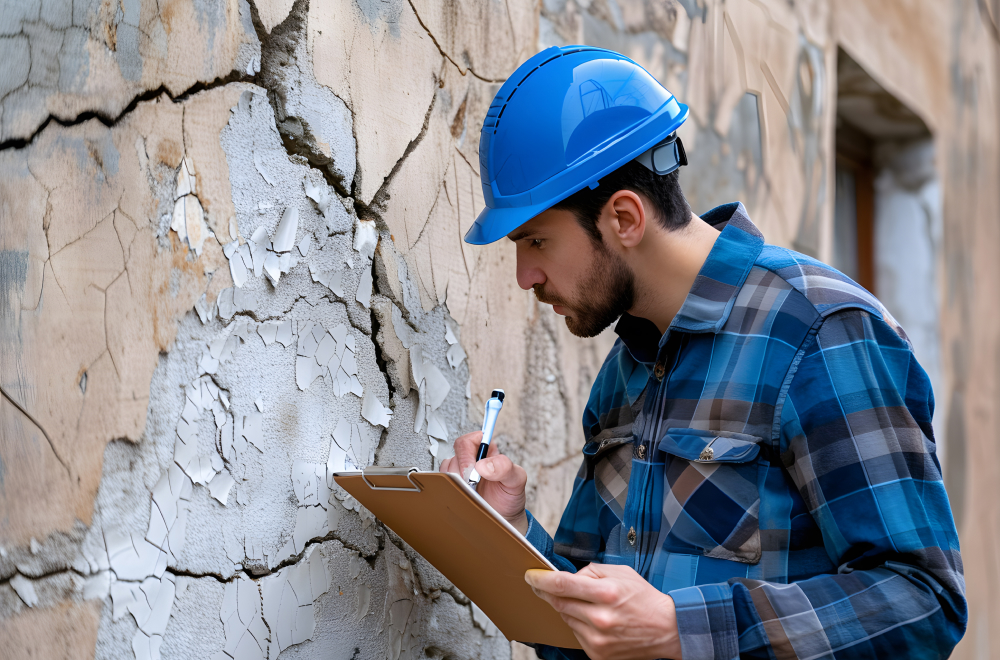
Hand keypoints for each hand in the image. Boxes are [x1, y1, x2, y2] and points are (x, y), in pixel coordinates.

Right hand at [439, 431, 527, 533]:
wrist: (503, 519)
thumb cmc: (509, 497)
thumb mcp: (516, 480)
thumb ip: (505, 467)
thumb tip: (483, 465)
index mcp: (488, 451)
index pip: (471, 440)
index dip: (468, 453)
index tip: (473, 469)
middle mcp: (472, 459)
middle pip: (456, 454)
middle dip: (462, 471)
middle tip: (472, 485)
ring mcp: (460, 472)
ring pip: (447, 469)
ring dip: (457, 482)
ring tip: (471, 493)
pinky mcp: (452, 485)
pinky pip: (443, 483)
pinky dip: (450, 490)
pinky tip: (463, 496)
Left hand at [525, 564, 682, 659]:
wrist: (667, 630)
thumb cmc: (645, 599)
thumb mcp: (621, 573)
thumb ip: (591, 572)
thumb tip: (569, 577)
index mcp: (606, 593)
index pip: (562, 585)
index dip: (541, 579)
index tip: (531, 575)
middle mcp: (600, 618)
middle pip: (559, 603)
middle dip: (546, 592)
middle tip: (541, 584)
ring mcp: (598, 640)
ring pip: (566, 618)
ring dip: (567, 608)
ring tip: (585, 603)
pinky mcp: (598, 654)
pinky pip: (576, 634)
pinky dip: (578, 623)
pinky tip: (592, 619)